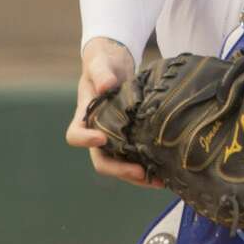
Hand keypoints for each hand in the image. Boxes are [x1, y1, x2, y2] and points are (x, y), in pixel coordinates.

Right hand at [66, 37, 154, 186]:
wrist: (115, 64)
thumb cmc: (104, 62)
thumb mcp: (101, 62)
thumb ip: (102, 72)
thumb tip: (107, 86)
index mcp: (85, 115)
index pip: (76, 135)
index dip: (85, 140)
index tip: (101, 139)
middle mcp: (97, 132)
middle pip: (101, 160)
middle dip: (120, 170)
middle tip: (141, 173)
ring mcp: (114, 138)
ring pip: (121, 165)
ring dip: (138, 176)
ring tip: (161, 181)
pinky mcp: (131, 138)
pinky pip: (136, 158)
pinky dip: (149, 167)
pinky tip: (167, 172)